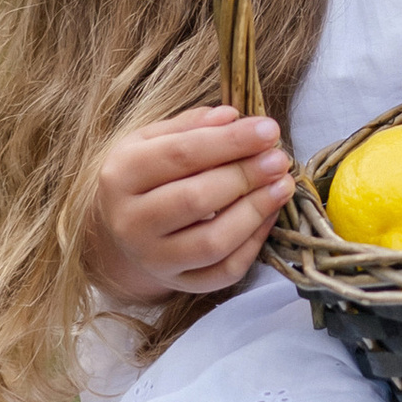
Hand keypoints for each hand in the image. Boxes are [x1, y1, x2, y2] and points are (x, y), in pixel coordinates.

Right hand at [86, 106, 294, 305]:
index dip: (229, 142)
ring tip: (282, 184)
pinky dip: (253, 244)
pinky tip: (270, 215)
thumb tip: (232, 116)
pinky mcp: (179, 284)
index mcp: (120, 175)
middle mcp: (130, 222)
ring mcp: (154, 259)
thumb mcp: (153, 140)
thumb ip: (190, 126)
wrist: (119, 232)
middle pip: (195, 199)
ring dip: (255, 211)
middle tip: (279, 158)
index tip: (268, 129)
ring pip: (212, 242)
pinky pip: (224, 271)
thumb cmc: (145, 177)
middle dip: (246, 176)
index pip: (179, 155)